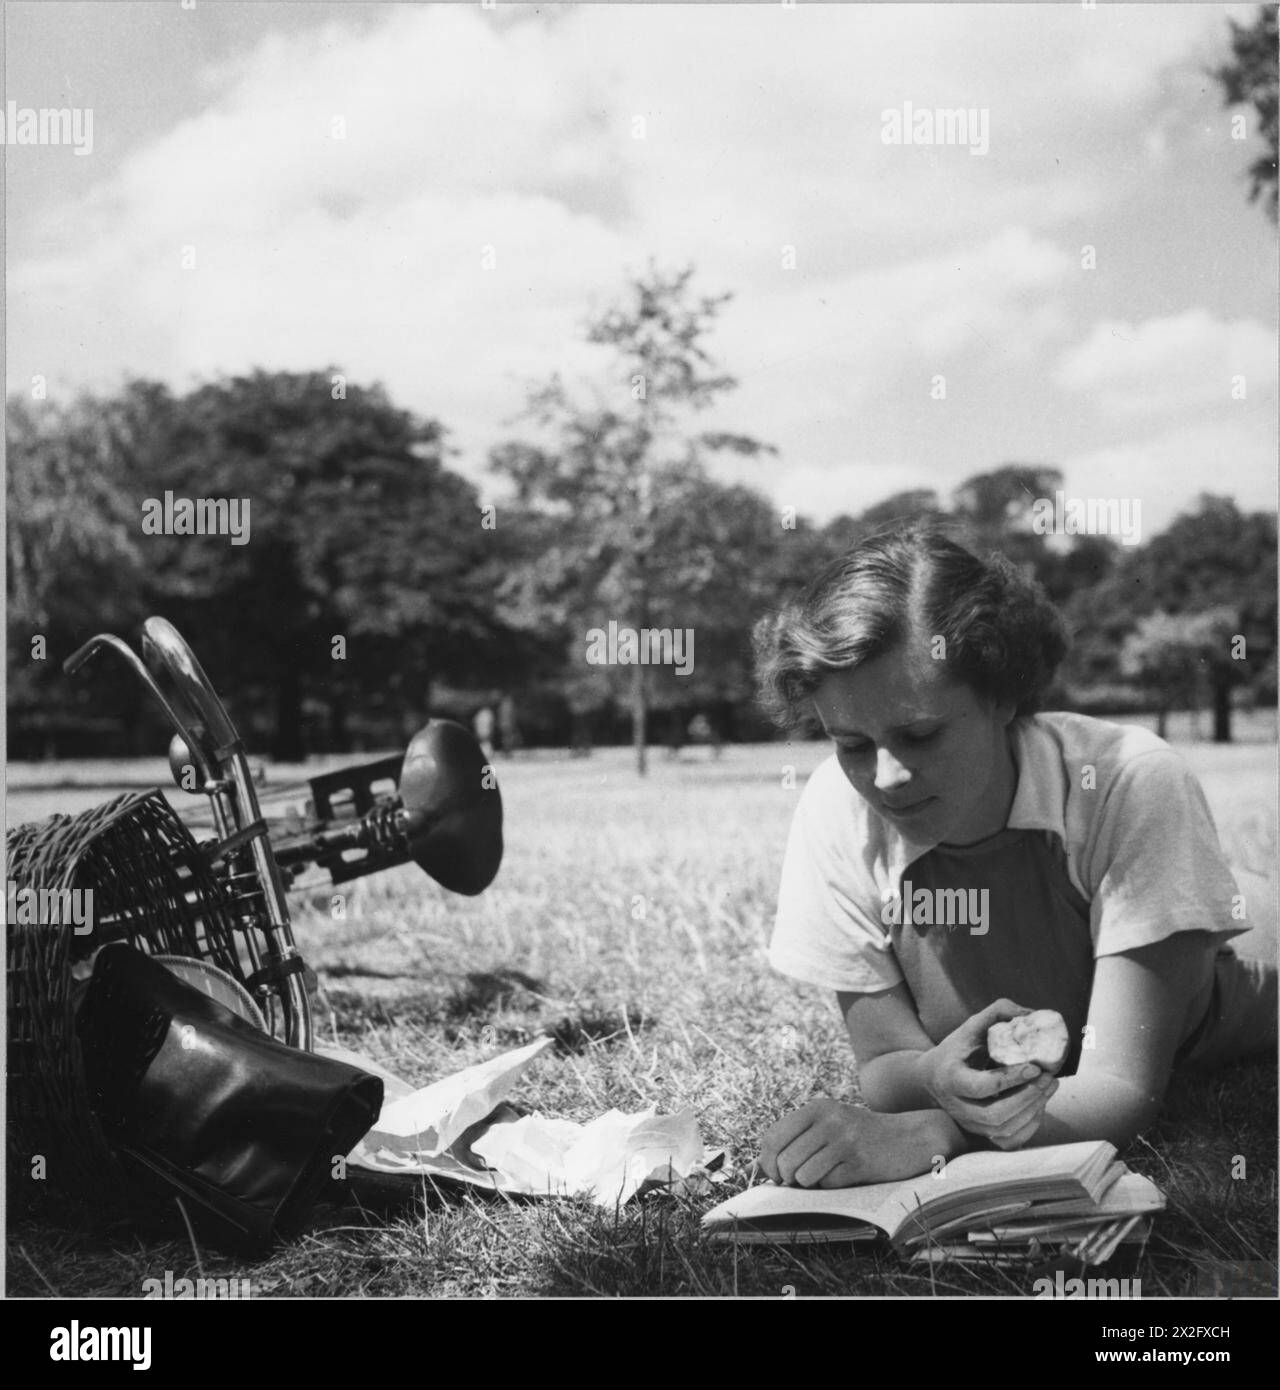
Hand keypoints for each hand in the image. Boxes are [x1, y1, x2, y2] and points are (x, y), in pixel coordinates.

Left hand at [758, 1100, 946, 1188]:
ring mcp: (845, 1139)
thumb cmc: (862, 1136)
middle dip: (787, 1179)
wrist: (910, 1138)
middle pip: (785, 1161)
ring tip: (826, 1175)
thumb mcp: (830, 1124)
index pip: (772, 1137)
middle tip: (800, 1181)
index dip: (767, 1162)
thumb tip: (761, 1168)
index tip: (775, 1175)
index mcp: (817, 1108)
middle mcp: (829, 1119)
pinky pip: (829, 1184)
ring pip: (804, 1176)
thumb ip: (799, 1138)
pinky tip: (847, 1176)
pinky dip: (832, 1186)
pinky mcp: (860, 1161)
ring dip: (811, 1184)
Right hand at [919, 998, 1059, 1148]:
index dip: (1011, 1079)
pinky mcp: (980, 1134)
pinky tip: (1039, 1105)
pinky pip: (1009, 1141)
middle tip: (1049, 1077)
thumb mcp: (970, 1026)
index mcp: (951, 1078)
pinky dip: (1029, 1126)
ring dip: (1033, 1110)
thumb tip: (1031, 1014)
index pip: (982, 1087)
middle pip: (995, 1115)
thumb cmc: (956, 1049)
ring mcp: (969, 1124)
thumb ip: (998, 1013)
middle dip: (1028, 1098)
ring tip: (1049, 1087)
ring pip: (1004, 1130)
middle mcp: (957, 1107)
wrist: (931, 1077)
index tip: (1034, 1066)